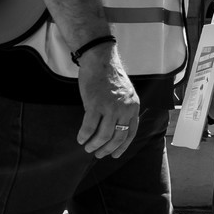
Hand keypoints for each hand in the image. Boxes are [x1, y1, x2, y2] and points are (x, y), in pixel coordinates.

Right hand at [76, 42, 139, 158]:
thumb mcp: (124, 94)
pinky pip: (89, 127)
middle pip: (117, 137)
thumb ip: (122, 110)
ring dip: (94, 145)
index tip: (114, 155)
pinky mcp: (95, 104)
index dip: (122, 147)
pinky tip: (80, 138)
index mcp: (133, 107)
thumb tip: (113, 127)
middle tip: (98, 154)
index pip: (131, 133)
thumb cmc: (109, 75)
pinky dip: (84, 135)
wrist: (100, 59)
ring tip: (87, 148)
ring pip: (103, 136)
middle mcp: (124, 109)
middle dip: (107, 149)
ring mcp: (110, 107)